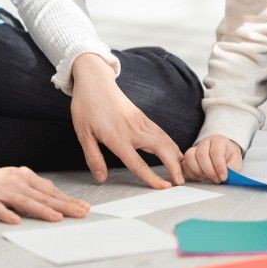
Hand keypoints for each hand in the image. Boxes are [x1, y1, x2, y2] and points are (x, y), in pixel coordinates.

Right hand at [0, 164, 89, 223]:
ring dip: (42, 210)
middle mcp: (17, 183)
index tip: (84, 207)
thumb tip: (57, 198)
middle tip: (81, 213)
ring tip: (57, 218)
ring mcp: (1, 191)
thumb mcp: (20, 181)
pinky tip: (16, 221)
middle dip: (64, 205)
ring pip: (24, 202)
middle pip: (43, 196)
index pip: (51, 191)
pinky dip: (6, 214)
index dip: (68, 199)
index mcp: (26, 178)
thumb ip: (36, 189)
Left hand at [70, 54, 184, 188]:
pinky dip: (172, 144)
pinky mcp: (143, 117)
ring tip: (183, 170)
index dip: (152, 177)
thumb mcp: (83, 134)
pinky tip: (175, 151)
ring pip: (165, 140)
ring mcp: (141, 121)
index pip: (137, 163)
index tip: (164, 187)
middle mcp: (133, 129)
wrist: (95, 80)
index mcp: (117, 137)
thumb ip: (93, 158)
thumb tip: (101, 178)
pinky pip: (161, 132)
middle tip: (181, 182)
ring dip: (176, 155)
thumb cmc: (86, 106)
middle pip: (161, 149)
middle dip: (175, 166)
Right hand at [182, 135, 242, 182]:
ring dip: (198, 171)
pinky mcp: (189, 157)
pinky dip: (191, 173)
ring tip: (207, 178)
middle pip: (201, 154)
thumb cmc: (230, 158)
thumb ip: (232, 169)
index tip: (223, 177)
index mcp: (218, 141)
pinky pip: (184, 165)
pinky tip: (200, 178)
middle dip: (209, 171)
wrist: (224, 154)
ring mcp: (195, 148)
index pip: (216, 152)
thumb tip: (226, 177)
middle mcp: (205, 142)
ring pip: (189, 157)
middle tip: (216, 180)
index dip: (219, 166)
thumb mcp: (235, 162)